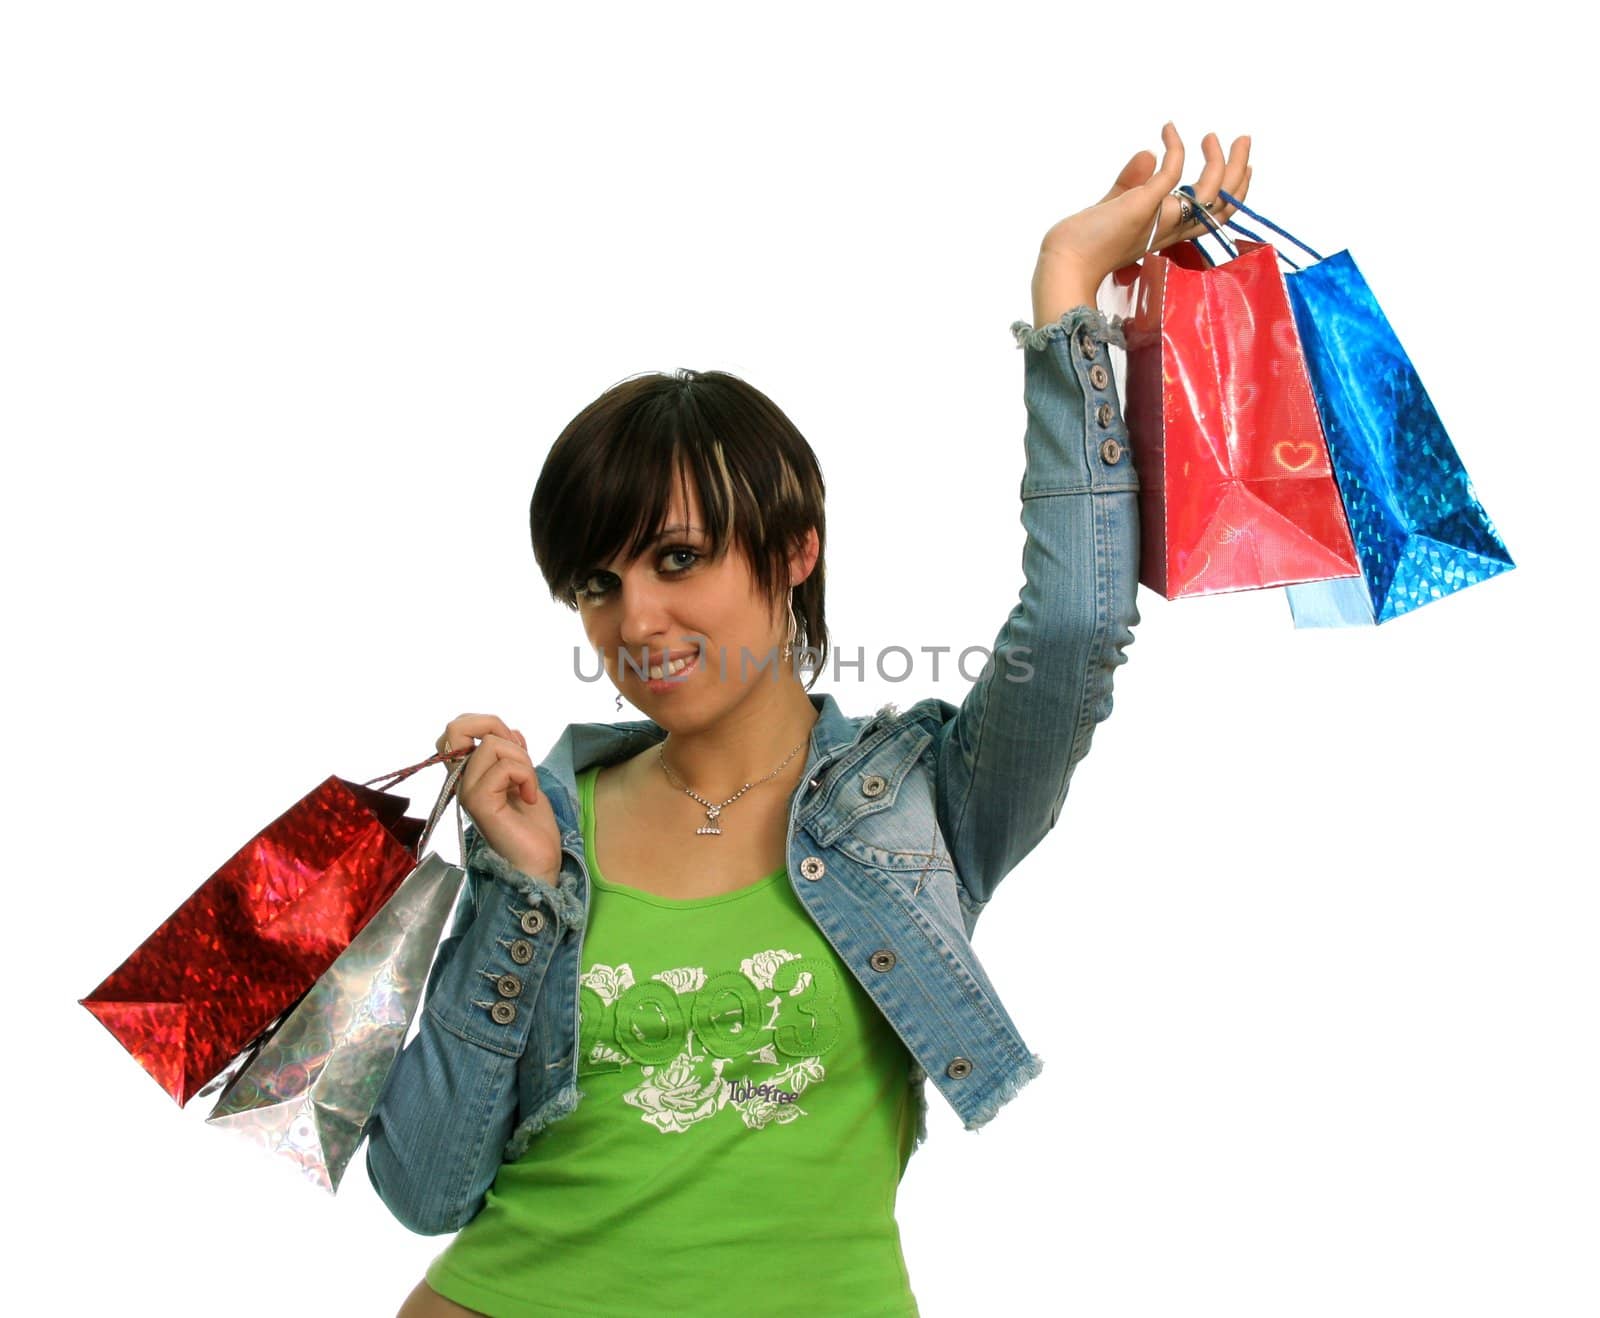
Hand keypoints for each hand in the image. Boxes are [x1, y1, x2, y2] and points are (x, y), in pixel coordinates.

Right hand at [437, 713, 561, 883]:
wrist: (539, 862)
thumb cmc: (531, 827)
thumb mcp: (524, 779)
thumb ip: (513, 755)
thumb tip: (511, 731)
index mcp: (469, 774)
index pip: (454, 731)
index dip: (482, 724)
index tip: (510, 744)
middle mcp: (461, 781)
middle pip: (458, 727)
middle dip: (495, 727)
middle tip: (519, 755)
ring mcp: (467, 791)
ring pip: (492, 744)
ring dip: (522, 760)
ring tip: (528, 786)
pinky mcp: (479, 803)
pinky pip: (504, 768)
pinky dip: (527, 776)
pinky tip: (529, 798)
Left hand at [1031, 123, 1253, 324]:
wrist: (1064, 264)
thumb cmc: (1084, 244)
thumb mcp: (1115, 207)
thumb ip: (1132, 183)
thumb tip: (1148, 152)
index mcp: (1168, 233)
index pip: (1213, 216)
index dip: (1232, 191)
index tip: (1239, 165)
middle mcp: (1170, 230)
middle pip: (1224, 206)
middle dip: (1240, 171)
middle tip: (1244, 140)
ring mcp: (1159, 219)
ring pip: (1211, 193)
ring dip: (1220, 160)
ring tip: (1211, 135)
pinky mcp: (1143, 206)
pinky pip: (1172, 173)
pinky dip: (1175, 147)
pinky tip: (1168, 129)